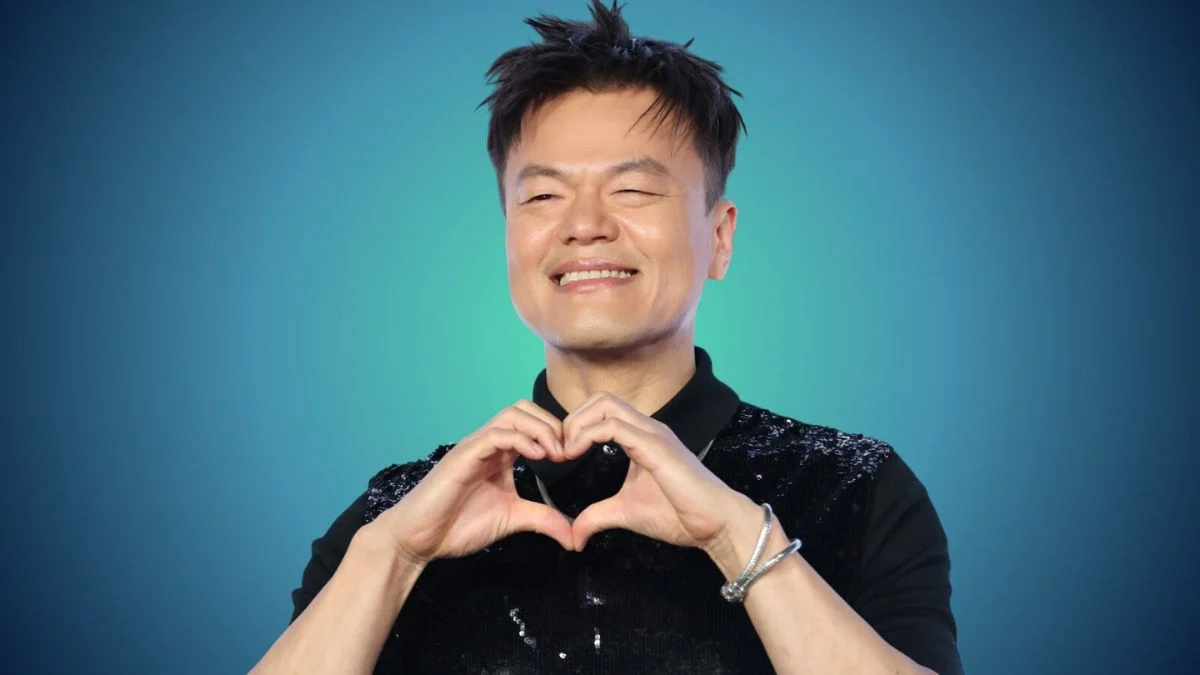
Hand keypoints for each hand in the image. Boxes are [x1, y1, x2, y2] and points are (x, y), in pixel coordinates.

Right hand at [368, 400, 574, 565]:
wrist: (420, 539)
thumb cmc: (458, 525)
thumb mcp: (512, 520)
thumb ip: (543, 520)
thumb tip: (574, 536)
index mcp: (500, 454)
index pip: (532, 423)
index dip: (557, 433)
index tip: (573, 457)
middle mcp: (489, 443)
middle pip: (525, 409)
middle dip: (553, 424)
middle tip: (567, 453)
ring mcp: (475, 446)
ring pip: (513, 414)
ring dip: (541, 428)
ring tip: (556, 454)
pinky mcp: (464, 455)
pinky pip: (496, 434)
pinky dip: (522, 440)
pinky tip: (537, 458)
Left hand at [562, 392, 749, 553]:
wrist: (715, 524)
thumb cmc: (679, 515)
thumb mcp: (626, 513)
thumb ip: (597, 517)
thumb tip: (574, 534)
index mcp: (641, 437)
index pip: (602, 410)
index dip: (575, 426)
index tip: (561, 455)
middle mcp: (647, 427)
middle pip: (600, 398)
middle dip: (572, 419)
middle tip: (559, 451)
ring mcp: (652, 433)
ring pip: (605, 403)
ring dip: (576, 424)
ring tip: (566, 452)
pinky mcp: (655, 446)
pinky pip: (613, 425)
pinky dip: (586, 435)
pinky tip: (576, 455)